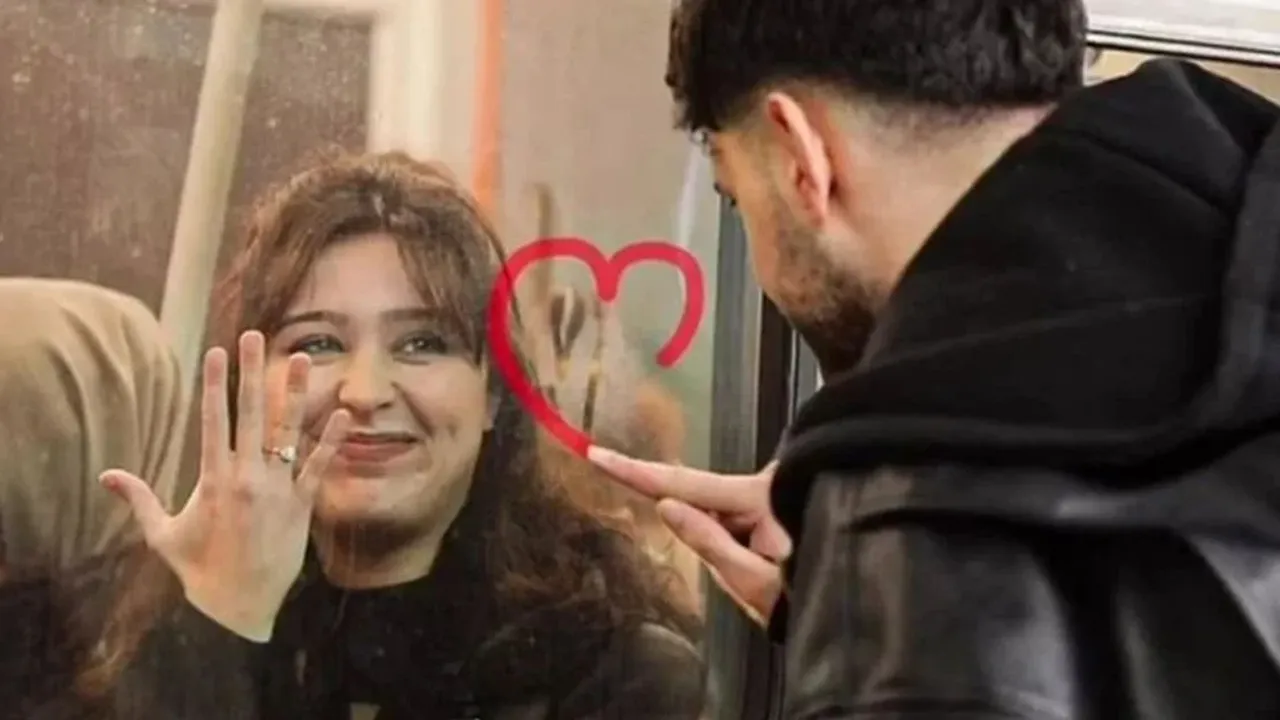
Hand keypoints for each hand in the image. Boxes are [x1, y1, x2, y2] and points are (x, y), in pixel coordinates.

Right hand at [101, 331, 347, 641]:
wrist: (238, 608)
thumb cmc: (199, 570)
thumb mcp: (162, 535)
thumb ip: (138, 499)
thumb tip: (105, 475)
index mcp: (213, 481)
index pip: (214, 422)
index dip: (216, 385)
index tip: (217, 351)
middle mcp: (247, 479)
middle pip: (250, 415)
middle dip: (252, 373)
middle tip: (255, 336)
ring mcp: (277, 490)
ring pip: (288, 434)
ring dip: (294, 394)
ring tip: (301, 358)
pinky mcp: (302, 506)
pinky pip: (319, 467)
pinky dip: (331, 441)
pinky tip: (342, 413)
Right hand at [587, 447, 788, 625]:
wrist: (847, 604)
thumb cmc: (803, 596)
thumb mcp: (752, 581)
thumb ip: (707, 542)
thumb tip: (665, 505)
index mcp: (761, 495)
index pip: (686, 482)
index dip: (636, 471)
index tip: (597, 453)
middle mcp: (765, 482)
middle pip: (705, 500)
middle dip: (707, 536)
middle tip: (745, 569)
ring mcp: (772, 489)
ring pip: (719, 512)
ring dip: (726, 544)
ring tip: (769, 575)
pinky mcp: (774, 500)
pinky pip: (736, 517)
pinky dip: (737, 542)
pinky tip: (767, 565)